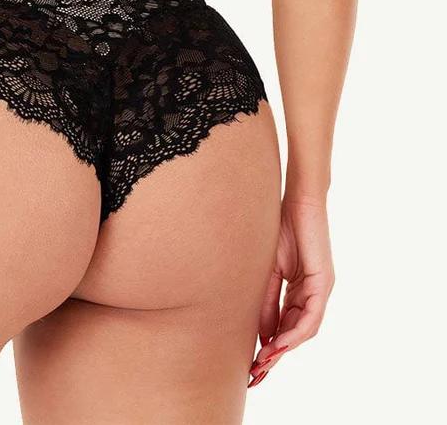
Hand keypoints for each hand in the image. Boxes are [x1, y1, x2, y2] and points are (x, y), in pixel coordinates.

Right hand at [248, 195, 334, 387]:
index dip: (269, 345)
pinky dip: (294, 332)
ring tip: (264, 362)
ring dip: (283, 349)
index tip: (252, 364)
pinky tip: (278, 344)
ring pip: (305, 330)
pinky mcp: (322, 283)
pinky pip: (310, 316)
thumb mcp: (268, 270)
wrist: (298, 199)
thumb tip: (261, 333)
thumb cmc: (281, 226)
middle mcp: (313, 293)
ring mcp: (320, 289)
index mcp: (300, 290)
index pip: (285, 325)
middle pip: (295, 333)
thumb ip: (266, 300)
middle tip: (256, 375)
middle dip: (275, 356)